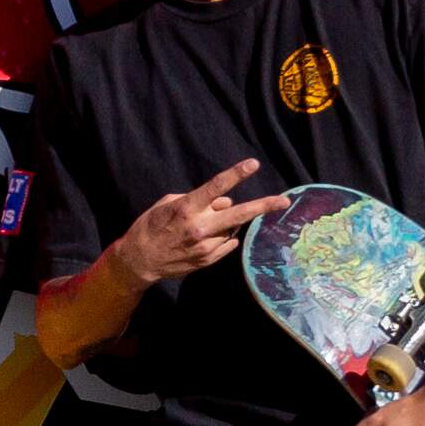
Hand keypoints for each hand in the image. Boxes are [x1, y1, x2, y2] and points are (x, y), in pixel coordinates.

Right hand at [108, 160, 273, 292]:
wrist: (140, 260)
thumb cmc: (151, 225)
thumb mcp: (169, 203)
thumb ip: (200, 200)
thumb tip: (227, 202)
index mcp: (187, 208)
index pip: (217, 187)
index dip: (236, 174)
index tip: (253, 164)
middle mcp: (200, 227)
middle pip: (240, 214)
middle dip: (264, 206)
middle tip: (284, 201)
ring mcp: (205, 246)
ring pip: (231, 229)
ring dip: (226, 224)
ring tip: (203, 226)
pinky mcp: (207, 260)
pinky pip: (227, 244)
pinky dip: (223, 237)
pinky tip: (206, 237)